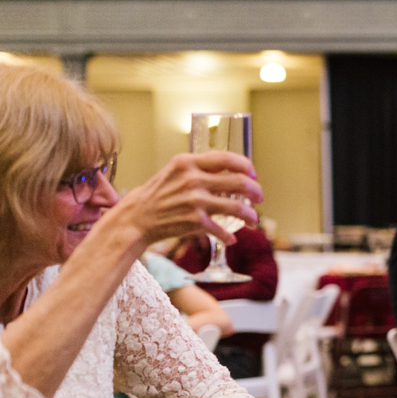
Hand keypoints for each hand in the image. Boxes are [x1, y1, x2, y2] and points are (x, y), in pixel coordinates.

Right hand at [107, 152, 260, 247]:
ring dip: (251, 216)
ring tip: (253, 220)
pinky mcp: (194, 221)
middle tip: (259, 198)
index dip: (245, 166)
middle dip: (255, 191)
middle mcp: (193, 179)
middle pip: (239, 182)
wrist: (135, 218)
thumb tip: (230, 170)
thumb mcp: (174, 172)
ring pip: (237, 207)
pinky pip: (222, 230)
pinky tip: (232, 239)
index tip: (253, 174)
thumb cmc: (156, 195)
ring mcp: (195, 201)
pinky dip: (229, 237)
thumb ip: (198, 169)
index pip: (226, 158)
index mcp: (187, 163)